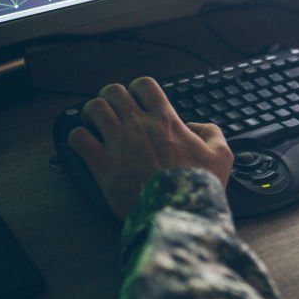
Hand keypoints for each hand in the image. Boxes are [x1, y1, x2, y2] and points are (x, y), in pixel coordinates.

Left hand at [67, 77, 233, 219]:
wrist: (180, 213)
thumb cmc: (199, 186)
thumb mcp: (221, 157)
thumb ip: (212, 134)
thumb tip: (197, 126)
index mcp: (166, 120)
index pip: (144, 85)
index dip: (136, 90)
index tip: (137, 103)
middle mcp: (139, 126)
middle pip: (113, 91)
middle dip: (110, 99)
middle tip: (112, 113)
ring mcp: (119, 143)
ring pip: (94, 108)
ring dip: (91, 114)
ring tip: (94, 125)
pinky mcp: (103, 165)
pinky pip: (78, 138)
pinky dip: (78, 138)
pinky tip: (84, 145)